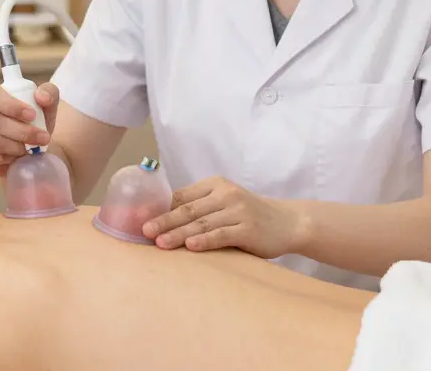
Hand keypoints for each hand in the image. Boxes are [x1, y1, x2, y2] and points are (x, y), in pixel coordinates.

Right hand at [0, 81, 58, 176]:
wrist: (31, 142)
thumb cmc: (34, 117)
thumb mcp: (47, 101)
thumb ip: (48, 92)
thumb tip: (42, 97)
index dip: (11, 106)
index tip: (32, 115)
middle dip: (21, 131)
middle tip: (42, 137)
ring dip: (17, 147)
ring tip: (32, 148)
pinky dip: (9, 158)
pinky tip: (19, 156)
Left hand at [142, 177, 306, 256]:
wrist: (288, 222)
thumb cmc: (250, 215)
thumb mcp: (226, 202)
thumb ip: (201, 206)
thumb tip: (164, 218)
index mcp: (216, 184)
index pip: (182, 196)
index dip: (160, 208)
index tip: (141, 219)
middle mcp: (226, 194)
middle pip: (188, 209)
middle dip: (164, 221)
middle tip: (144, 231)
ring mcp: (238, 211)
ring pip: (201, 223)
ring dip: (178, 233)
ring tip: (160, 243)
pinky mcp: (248, 229)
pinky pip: (221, 234)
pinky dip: (204, 240)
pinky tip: (190, 246)